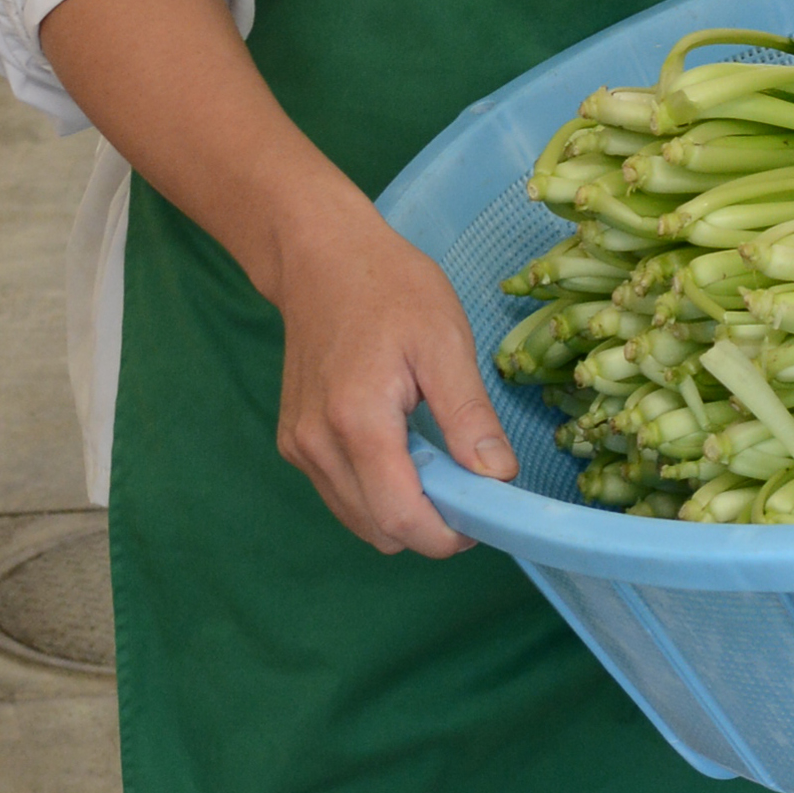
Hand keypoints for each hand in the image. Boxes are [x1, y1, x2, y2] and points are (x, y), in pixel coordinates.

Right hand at [270, 199, 517, 558]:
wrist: (321, 257)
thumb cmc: (390, 288)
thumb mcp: (445, 341)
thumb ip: (469, 416)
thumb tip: (499, 479)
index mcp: (356, 420)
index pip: (400, 518)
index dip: (448, 535)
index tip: (485, 515)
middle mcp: (316, 445)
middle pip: (379, 529)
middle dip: (430, 523)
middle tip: (468, 479)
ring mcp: (299, 447)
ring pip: (359, 519)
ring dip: (403, 509)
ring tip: (436, 456)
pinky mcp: (294, 443)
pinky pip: (341, 494)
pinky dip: (378, 491)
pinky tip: (402, 447)